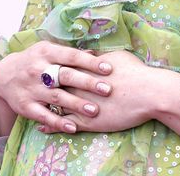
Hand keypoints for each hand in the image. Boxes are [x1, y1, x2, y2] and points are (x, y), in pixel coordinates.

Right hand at [0, 41, 113, 134]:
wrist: (4, 75)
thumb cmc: (35, 60)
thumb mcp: (48, 50)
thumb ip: (69, 54)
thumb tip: (95, 54)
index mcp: (46, 52)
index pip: (71, 56)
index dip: (90, 62)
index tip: (108, 69)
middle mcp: (38, 70)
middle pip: (65, 76)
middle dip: (87, 83)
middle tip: (107, 89)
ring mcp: (31, 89)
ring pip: (56, 97)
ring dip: (76, 104)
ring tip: (94, 110)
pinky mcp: (26, 106)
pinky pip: (43, 116)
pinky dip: (58, 122)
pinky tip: (73, 127)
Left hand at [42, 50, 167, 133]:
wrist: (148, 92)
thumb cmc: (135, 73)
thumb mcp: (115, 57)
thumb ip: (97, 57)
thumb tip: (89, 54)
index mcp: (83, 69)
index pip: (59, 67)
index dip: (49, 69)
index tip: (40, 68)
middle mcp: (78, 86)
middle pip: (52, 86)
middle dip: (40, 87)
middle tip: (31, 86)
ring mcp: (80, 104)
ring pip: (55, 106)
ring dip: (43, 107)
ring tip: (33, 107)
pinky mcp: (87, 121)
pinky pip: (63, 124)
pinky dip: (51, 126)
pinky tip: (42, 127)